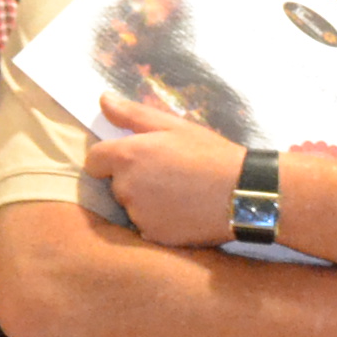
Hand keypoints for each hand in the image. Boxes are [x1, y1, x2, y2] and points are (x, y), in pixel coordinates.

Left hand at [84, 95, 252, 249]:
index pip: (93, 161)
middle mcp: (125, 188)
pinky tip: (184, 212)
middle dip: (132, 180)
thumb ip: (132, 114)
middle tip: (168, 174)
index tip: (135, 159)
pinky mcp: (153, 236)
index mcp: (126, 157)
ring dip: (146, 201)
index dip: (109, 159)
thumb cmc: (209, 153)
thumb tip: (102, 100)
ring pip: (131, 207)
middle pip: (114, 184)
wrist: (242, 193)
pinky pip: (147, 226)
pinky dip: (159, 221)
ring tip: (180, 193)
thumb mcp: (173, 126)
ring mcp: (138, 215)